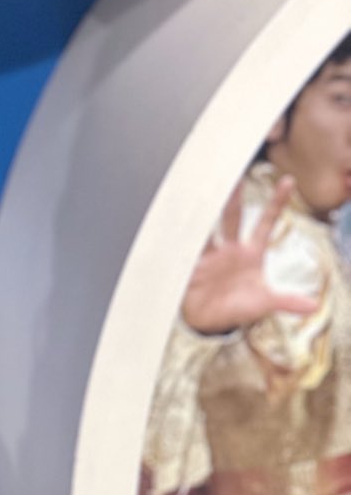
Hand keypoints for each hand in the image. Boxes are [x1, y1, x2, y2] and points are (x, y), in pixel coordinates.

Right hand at [180, 176, 320, 334]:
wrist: (208, 321)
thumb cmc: (237, 308)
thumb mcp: (263, 303)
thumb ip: (286, 302)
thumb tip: (314, 306)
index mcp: (250, 253)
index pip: (266, 224)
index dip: (276, 204)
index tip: (287, 182)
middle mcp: (231, 247)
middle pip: (233, 215)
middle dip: (235, 195)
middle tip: (235, 173)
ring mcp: (211, 252)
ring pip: (210, 223)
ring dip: (208, 206)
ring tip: (205, 186)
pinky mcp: (193, 261)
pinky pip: (190, 243)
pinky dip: (185, 231)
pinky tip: (181, 214)